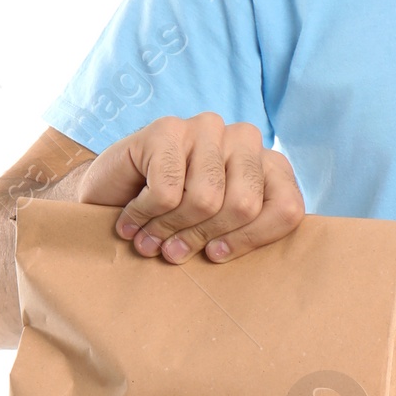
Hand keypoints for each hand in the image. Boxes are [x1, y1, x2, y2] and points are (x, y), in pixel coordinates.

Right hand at [79, 115, 305, 262]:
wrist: (108, 198)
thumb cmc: (171, 219)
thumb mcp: (216, 233)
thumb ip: (243, 238)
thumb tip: (252, 266)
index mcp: (268, 166)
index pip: (286, 209)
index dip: (251, 241)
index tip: (216, 255)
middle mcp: (244, 140)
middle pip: (244, 206)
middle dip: (204, 237)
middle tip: (173, 252)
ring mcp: (207, 128)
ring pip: (205, 199)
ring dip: (169, 230)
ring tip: (150, 240)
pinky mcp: (168, 128)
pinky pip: (167, 192)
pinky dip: (144, 215)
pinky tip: (131, 219)